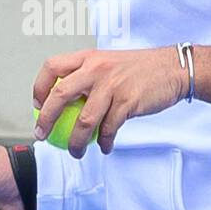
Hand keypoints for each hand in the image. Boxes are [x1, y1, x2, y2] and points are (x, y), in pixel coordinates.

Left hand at [33, 47, 185, 156]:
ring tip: (76, 152)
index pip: (52, 67)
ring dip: (76, 142)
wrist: (172, 68)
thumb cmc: (139, 69)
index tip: (37, 105)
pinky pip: (109, 128)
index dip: (39, 87)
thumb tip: (66, 101)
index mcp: (88, 57)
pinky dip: (105, 142)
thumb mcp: (108, 62)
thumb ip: (87, 76)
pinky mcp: (127, 102)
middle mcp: (96, 68)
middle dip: (46, 119)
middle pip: (60, 95)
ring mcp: (112, 85)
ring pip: (84, 120)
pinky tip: (105, 147)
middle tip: (42, 134)